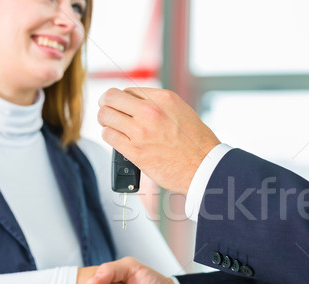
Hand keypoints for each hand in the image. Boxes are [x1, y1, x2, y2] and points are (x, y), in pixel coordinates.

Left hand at [97, 87, 220, 194]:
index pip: (128, 90)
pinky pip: (108, 135)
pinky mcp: (134, 150)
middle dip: (107, 105)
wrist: (204, 167)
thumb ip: (158, 105)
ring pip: (104, 116)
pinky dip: (110, 136)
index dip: (124, 100)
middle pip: (110, 98)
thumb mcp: (181, 111)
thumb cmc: (196, 143)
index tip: (125, 108)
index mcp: (163, 98)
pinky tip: (119, 140)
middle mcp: (150, 111)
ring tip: (114, 127)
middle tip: (110, 113)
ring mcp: (141, 131)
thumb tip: (135, 104)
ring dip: (107, 122)